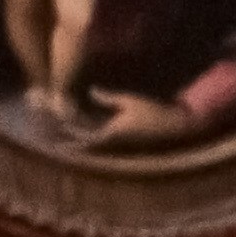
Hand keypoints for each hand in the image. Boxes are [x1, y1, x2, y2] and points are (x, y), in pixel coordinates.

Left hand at [71, 87, 205, 150]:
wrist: (175, 124)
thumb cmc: (153, 111)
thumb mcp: (128, 100)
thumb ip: (107, 97)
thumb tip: (90, 91)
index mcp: (114, 132)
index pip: (87, 137)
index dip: (72, 136)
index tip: (59, 138)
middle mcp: (117, 141)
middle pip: (91, 144)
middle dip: (76, 144)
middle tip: (60, 145)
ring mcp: (124, 142)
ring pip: (100, 142)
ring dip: (87, 141)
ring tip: (73, 139)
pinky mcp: (130, 139)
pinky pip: (109, 139)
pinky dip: (99, 136)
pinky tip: (94, 131)